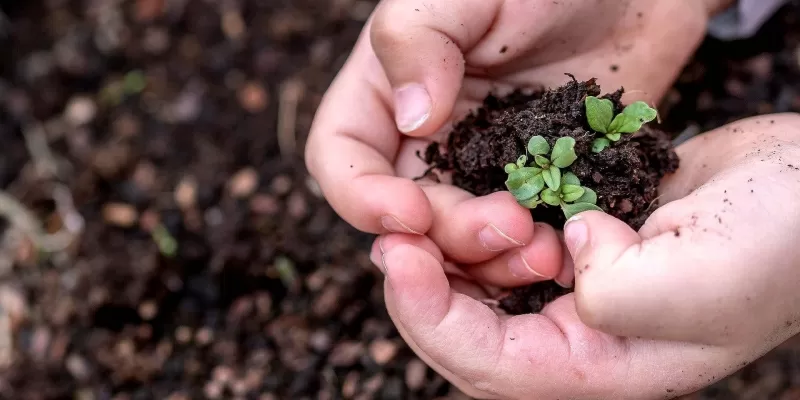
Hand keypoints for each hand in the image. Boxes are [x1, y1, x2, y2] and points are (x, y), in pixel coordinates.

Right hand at [306, 0, 732, 287]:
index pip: (342, 157)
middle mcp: (427, 140)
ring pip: (461, 242)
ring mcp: (482, 169)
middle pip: (407, 216)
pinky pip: (521, 238)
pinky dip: (535, 254)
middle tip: (508, 226)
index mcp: (387, 92)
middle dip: (448, 234)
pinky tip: (568, 248)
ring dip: (492, 260)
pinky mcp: (536, 187)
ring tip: (544, 250)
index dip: (362, 197)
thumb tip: (414, 120)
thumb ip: (419, 39)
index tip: (410, 213)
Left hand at [370, 113, 799, 398]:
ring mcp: (579, 292)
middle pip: (471, 334)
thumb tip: (566, 253)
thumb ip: (616, 291)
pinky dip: (482, 229)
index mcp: (604, 369)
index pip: (491, 366)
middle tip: (392, 235)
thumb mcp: (701, 280)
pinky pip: (510, 249)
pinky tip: (472, 202)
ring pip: (483, 291)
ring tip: (426, 216)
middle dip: (423, 289)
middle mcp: (583, 340)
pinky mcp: (581, 246)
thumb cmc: (778, 245)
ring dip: (450, 256)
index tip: (399, 258)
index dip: (432, 318)